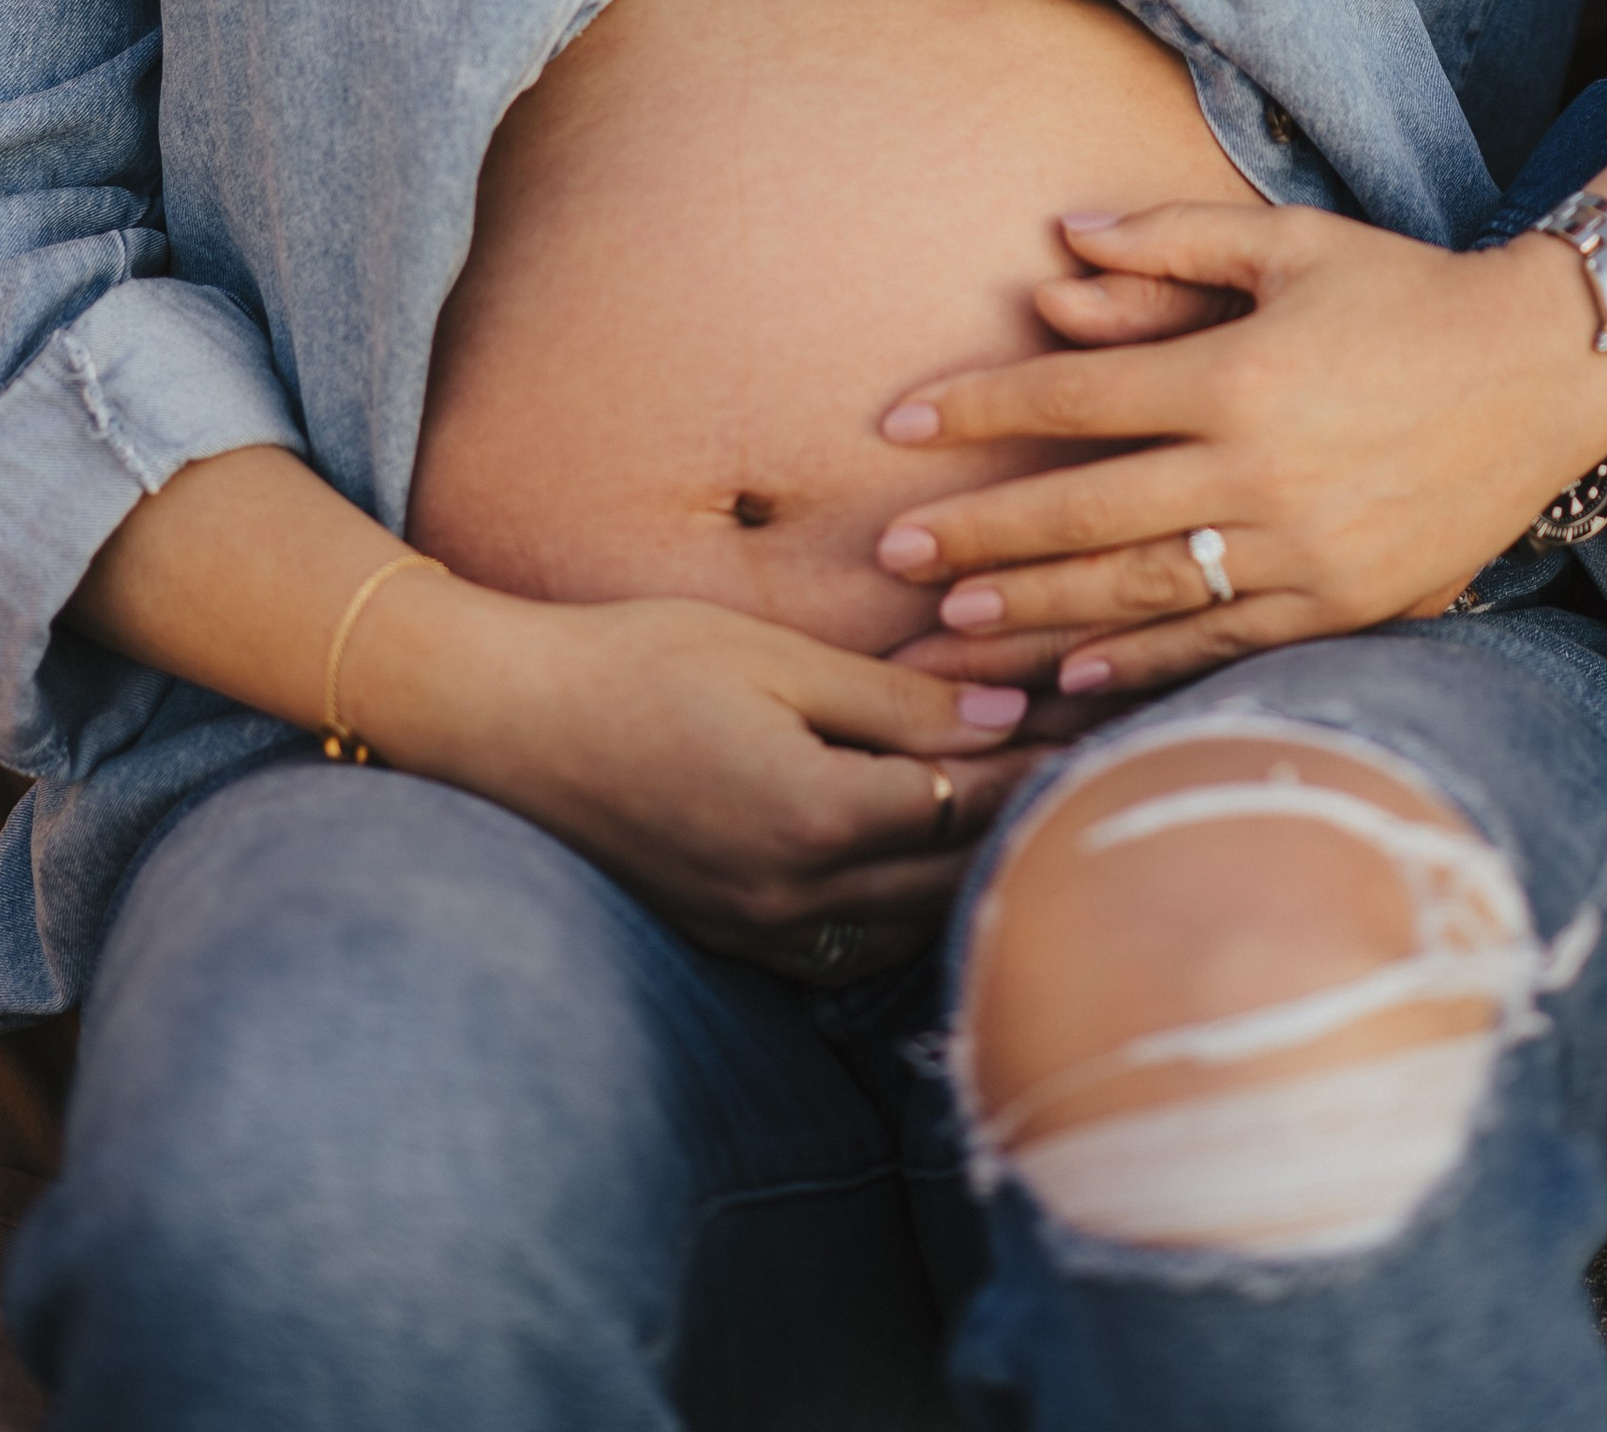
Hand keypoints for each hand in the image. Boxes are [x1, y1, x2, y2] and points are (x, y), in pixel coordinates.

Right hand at [390, 590, 1046, 981]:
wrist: (510, 722)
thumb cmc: (639, 663)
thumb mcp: (776, 660)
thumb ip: (896, 700)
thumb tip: (1004, 714)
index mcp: (814, 818)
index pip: (966, 803)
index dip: (1038, 762)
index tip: (1095, 724)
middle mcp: (793, 898)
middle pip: (949, 876)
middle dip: (1020, 821)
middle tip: (1085, 767)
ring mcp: (757, 929)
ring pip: (906, 925)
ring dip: (966, 875)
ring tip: (1024, 814)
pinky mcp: (729, 934)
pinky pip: (847, 946)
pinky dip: (903, 911)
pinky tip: (926, 866)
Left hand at [868, 200, 1606, 699]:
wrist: (1545, 371)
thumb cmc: (1408, 291)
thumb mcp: (1291, 242)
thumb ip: (1171, 239)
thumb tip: (1059, 238)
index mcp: (1237, 374)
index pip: (1076, 397)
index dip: (980, 410)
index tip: (897, 426)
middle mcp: (1260, 471)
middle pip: (1087, 512)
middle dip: (980, 537)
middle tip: (892, 560)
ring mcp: (1303, 550)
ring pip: (1141, 594)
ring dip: (1039, 616)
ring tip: (953, 631)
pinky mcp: (1344, 604)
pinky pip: (1223, 644)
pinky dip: (1145, 666)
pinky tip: (1075, 683)